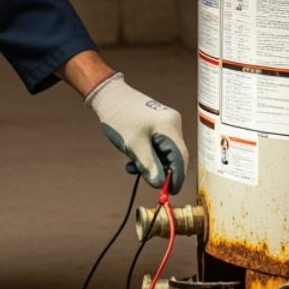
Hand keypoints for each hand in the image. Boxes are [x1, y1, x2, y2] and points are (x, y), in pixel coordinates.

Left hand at [84, 73, 187, 194]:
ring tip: (133, 167)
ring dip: (151, 163)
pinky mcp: (157, 123)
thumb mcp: (133, 145)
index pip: (180, 158)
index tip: (170, 192)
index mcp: (169, 126)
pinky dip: (148, 154)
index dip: (177, 177)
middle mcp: (172, 123)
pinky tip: (133, 158)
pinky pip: (158, 144)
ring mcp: (166, 122)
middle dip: (162, 170)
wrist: (108, 95)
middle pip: (174, 155)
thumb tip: (160, 184)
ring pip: (164, 151)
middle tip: (149, 181)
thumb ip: (149, 165)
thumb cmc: (119, 118)